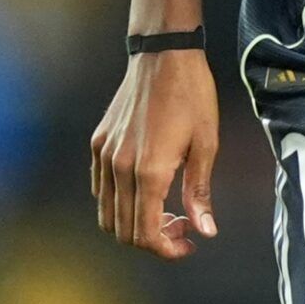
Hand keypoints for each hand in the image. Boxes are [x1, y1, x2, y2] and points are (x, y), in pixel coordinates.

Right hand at [90, 48, 220, 260]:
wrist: (164, 54)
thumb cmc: (191, 94)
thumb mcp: (207, 143)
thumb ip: (200, 191)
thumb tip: (205, 230)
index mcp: (149, 171)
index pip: (146, 234)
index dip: (167, 249)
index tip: (188, 242)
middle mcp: (120, 167)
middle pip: (124, 230)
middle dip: (153, 239)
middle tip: (181, 225)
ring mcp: (105, 155)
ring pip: (107, 214)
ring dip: (133, 223)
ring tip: (163, 209)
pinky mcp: (98, 143)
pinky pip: (100, 188)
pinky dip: (118, 202)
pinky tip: (144, 189)